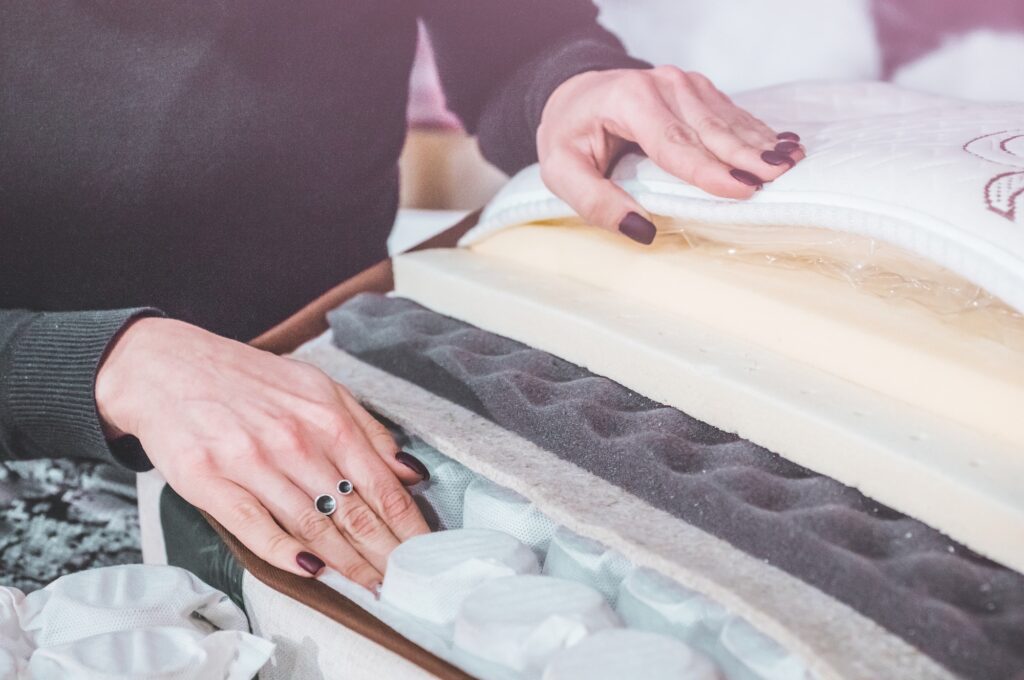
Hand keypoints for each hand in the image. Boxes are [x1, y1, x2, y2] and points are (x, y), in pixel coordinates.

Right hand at [96, 317, 429, 588]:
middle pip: (353, 511)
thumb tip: (410, 470)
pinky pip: (255, 528)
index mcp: (326, 416)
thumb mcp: (317, 387)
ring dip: (345, 563)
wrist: (166, 365)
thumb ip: (366, 429)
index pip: (381, 485)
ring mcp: (250, 462)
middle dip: (385, 554)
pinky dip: (286, 554)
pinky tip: (311, 570)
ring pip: (312, 525)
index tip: (424, 552)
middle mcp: (293, 440)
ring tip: (369, 586)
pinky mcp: (209, 481)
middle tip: (406, 581)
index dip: (407, 526)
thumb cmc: (247, 380)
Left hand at [536, 66, 804, 243]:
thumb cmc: (570, 138)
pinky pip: (731, 115)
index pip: (673, 142)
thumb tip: (641, 230)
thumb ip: (596, 203)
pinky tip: (783, 145)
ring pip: (727, 120)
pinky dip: (757, 133)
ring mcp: (684, 83)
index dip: (708, 169)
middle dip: (747, 154)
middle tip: (779, 176)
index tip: (742, 188)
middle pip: (710, 128)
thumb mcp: (563, 174)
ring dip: (760, 143)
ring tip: (791, 162)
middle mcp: (662, 84)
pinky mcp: (698, 91)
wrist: (576, 97)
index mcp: (628, 100)